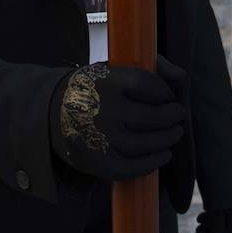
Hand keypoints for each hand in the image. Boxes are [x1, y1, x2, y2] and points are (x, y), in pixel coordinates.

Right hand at [48, 57, 185, 181]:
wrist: (50, 114)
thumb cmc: (93, 89)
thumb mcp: (113, 68)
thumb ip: (152, 65)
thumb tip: (182, 75)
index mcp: (106, 82)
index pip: (148, 85)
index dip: (164, 91)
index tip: (168, 95)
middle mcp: (104, 110)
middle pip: (153, 116)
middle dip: (172, 116)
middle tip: (177, 115)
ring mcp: (102, 139)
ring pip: (147, 143)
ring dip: (167, 139)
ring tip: (174, 133)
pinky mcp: (100, 163)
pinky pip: (135, 167)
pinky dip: (154, 162)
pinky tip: (163, 154)